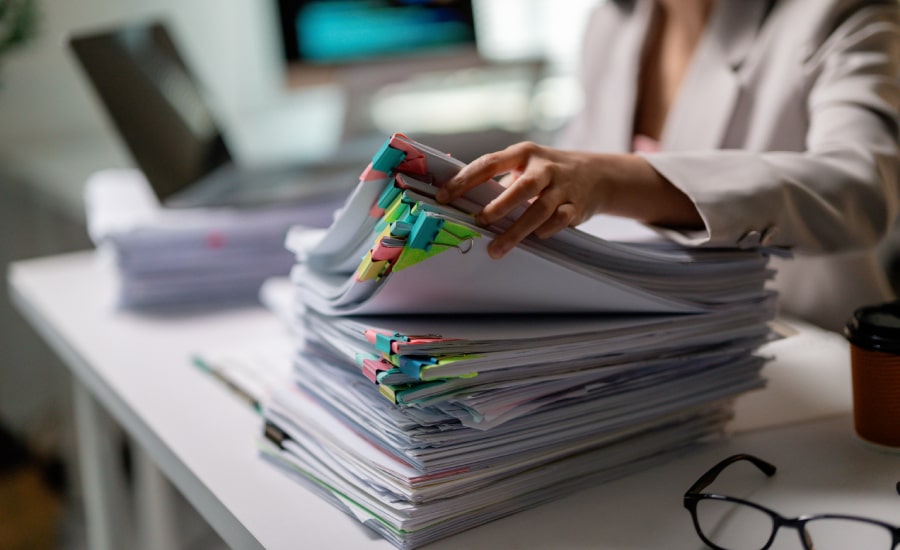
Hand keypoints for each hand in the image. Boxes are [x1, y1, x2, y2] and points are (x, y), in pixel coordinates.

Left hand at [436, 142, 699, 257]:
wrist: (598, 174)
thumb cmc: (549, 171)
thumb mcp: (526, 164)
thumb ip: (498, 178)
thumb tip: (460, 196)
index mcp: (524, 154)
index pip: (489, 163)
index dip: (465, 179)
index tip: (444, 195)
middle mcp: (544, 168)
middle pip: (521, 187)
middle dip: (499, 206)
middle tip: (479, 221)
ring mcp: (562, 187)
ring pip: (539, 211)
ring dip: (516, 231)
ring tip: (496, 248)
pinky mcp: (576, 206)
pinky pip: (559, 221)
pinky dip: (546, 231)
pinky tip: (535, 238)